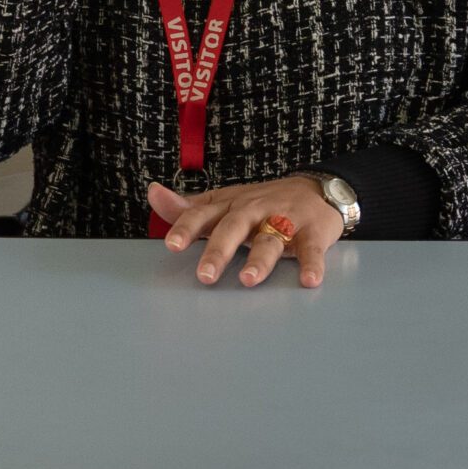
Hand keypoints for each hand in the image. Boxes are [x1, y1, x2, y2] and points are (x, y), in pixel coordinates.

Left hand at [149, 177, 342, 289]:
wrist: (314, 189)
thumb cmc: (260, 203)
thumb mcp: (223, 203)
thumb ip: (188, 207)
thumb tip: (153, 194)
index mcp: (230, 205)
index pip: (204, 213)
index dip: (187, 228)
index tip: (172, 245)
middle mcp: (254, 210)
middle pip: (234, 227)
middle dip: (219, 250)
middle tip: (205, 275)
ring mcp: (285, 219)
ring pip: (271, 238)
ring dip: (260, 259)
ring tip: (248, 280)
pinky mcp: (313, 231)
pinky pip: (312, 248)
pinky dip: (311, 263)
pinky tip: (308, 280)